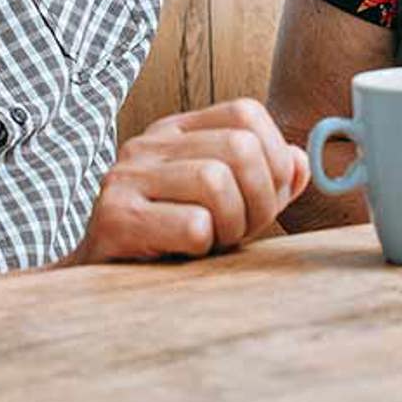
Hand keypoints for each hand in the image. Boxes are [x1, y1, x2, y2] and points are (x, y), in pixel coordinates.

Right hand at [72, 99, 309, 262]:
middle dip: (259, 199)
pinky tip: (186, 253)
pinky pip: (191, 225)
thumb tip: (301, 161)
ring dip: (231, 225)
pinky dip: (204, 247)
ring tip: (214, 242)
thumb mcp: (225, 205)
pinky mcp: (116, 218)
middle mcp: (149, 144)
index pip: (245, 112)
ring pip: (216, 181)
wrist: (101, 289)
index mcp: (177, 130)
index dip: (274, 157)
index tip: (269, 196)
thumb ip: (265, 181)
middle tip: (242, 230)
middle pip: (239, 146)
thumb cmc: (171, 243)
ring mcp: (128, 177)